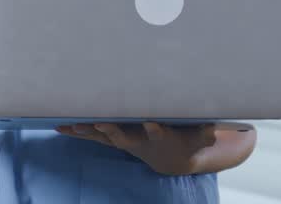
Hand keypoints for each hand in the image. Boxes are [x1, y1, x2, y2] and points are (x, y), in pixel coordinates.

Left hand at [57, 122, 217, 175]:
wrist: (171, 157)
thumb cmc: (188, 139)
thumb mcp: (202, 136)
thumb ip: (208, 130)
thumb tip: (221, 125)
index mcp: (160, 136)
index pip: (157, 132)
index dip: (154, 128)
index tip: (151, 122)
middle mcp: (139, 139)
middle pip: (123, 137)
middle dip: (112, 131)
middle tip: (100, 124)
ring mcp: (124, 139)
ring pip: (102, 136)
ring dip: (85, 130)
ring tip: (67, 124)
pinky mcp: (113, 138)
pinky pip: (93, 135)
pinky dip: (77, 130)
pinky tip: (59, 125)